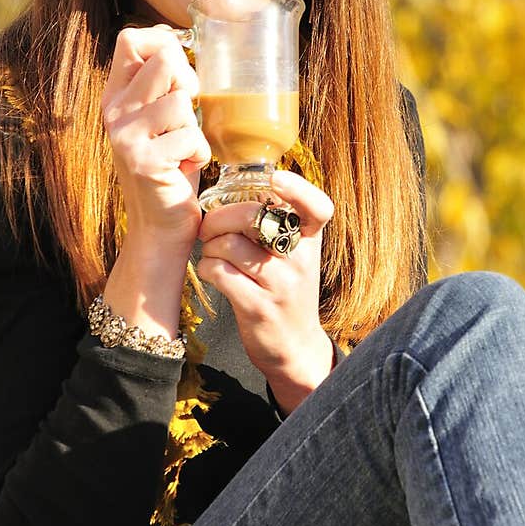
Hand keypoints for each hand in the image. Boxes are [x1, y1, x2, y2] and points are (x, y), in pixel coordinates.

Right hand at [102, 24, 211, 253]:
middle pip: (164, 59)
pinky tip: (185, 169)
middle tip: (184, 118)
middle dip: (188, 83)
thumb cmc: (171, 170)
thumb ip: (163, 86)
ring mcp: (126, 137)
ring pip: (182, 100)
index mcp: (116, 97)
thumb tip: (179, 43)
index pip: (130, 39)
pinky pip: (192, 137)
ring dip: (195, 127)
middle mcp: (114, 113)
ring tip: (183, 150)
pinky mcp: (144, 161)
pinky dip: (199, 154)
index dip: (164, 43)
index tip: (178, 72)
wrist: (159, 229)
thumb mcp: (161, 121)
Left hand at [196, 170, 335, 412]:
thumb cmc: (286, 290)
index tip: (276, 178)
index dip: (298, 188)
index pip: (318, 207)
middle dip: (219, 217)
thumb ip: (277, 224)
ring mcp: (280, 285)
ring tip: (212, 254)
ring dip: (209, 246)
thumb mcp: (295, 255)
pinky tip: (211, 272)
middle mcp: (300, 260)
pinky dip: (206, 267)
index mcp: (311, 241)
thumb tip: (238, 183)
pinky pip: (219, 272)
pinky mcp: (257, 307)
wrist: (294, 347)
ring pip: (229, 244)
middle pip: (253, 217)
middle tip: (209, 228)